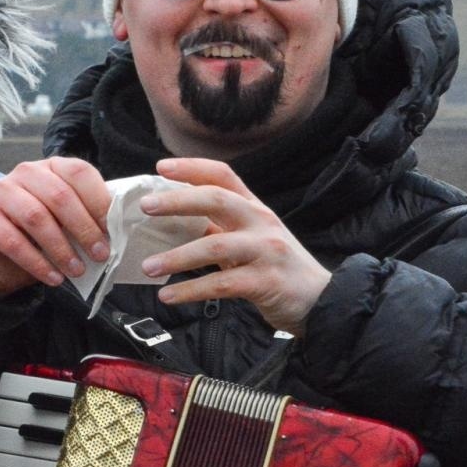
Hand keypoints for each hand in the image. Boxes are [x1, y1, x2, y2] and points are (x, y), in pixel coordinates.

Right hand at [0, 157, 112, 295]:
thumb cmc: (39, 232)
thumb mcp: (65, 219)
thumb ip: (86, 216)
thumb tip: (116, 232)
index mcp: (51, 166)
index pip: (79, 173)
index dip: (99, 201)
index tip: (113, 230)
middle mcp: (25, 172)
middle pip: (60, 196)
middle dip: (84, 229)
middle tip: (100, 255)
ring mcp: (1, 192)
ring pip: (36, 218)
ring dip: (61, 248)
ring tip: (77, 270)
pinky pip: (14, 242)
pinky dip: (38, 263)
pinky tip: (53, 278)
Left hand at [137, 158, 330, 335]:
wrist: (322, 300)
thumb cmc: (276, 266)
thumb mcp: (250, 238)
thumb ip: (218, 227)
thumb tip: (171, 220)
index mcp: (254, 208)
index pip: (223, 175)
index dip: (192, 167)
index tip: (161, 166)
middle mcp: (261, 222)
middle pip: (217, 200)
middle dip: (178, 201)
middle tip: (145, 207)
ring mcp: (265, 251)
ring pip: (215, 246)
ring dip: (176, 257)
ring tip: (148, 266)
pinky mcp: (265, 281)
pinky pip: (221, 284)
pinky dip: (190, 290)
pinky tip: (168, 295)